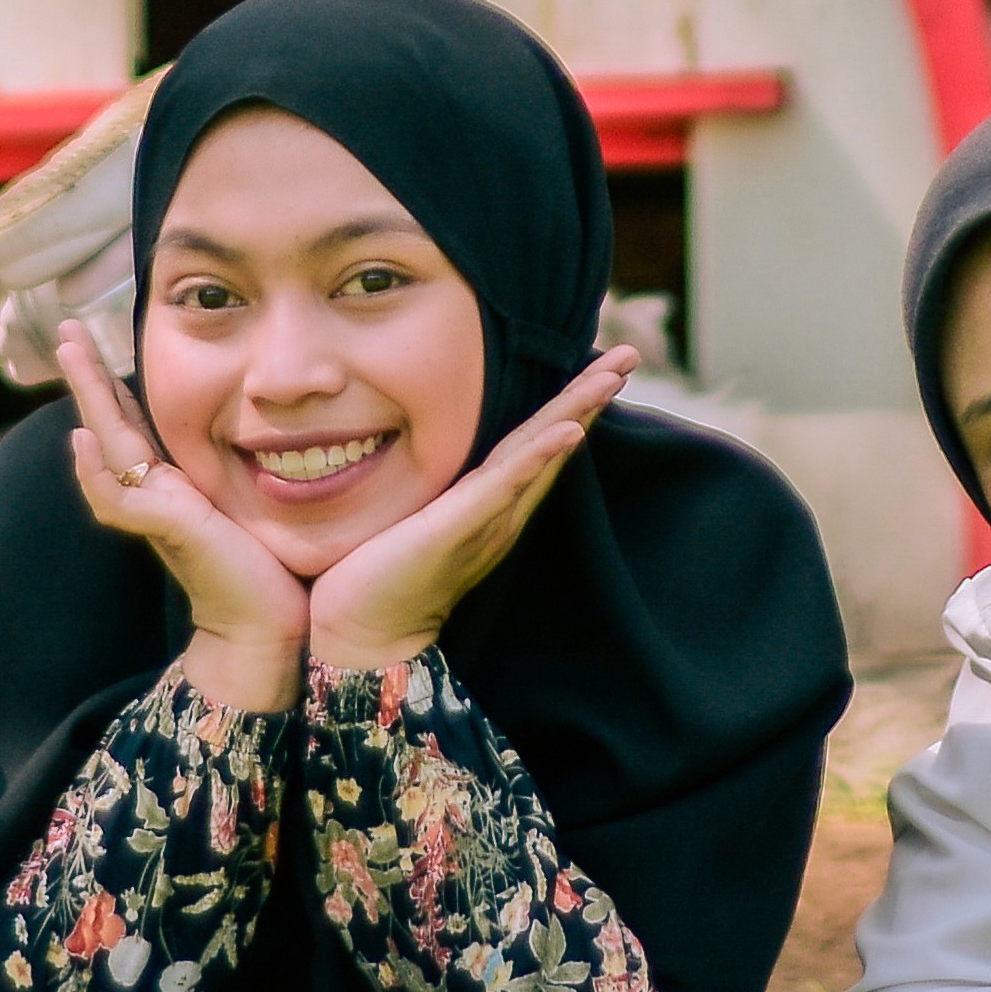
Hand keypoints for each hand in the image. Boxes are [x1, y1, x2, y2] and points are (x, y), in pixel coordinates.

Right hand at [57, 324, 310, 707]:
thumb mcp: (251, 503)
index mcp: (174, 483)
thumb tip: (265, 428)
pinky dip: (95, 472)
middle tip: (68, 330)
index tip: (99, 341)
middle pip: (111, 423)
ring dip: (88, 400)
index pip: (136, 421)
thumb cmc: (269, 570)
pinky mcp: (168, 530)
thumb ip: (239, 471)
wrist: (268, 629)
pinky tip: (84, 442)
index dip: (114, 382)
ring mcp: (156, 511)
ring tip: (73, 355)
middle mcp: (157, 492)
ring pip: (108, 447)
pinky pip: (119, 499)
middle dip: (89, 376)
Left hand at [301, 347, 633, 682]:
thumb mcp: (414, 518)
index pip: (538, 442)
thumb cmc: (377, 577)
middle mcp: (500, 511)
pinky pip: (506, 483)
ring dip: (578, 411)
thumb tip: (424, 448)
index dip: (572, 403)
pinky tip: (570, 430)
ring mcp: (485, 518)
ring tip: (611, 375)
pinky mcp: (459, 527)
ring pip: (541, 453)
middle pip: (555, 440)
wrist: (360, 637)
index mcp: (490, 505)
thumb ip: (436, 492)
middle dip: (592, 395)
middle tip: (630, 354)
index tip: (603, 365)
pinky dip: (541, 456)